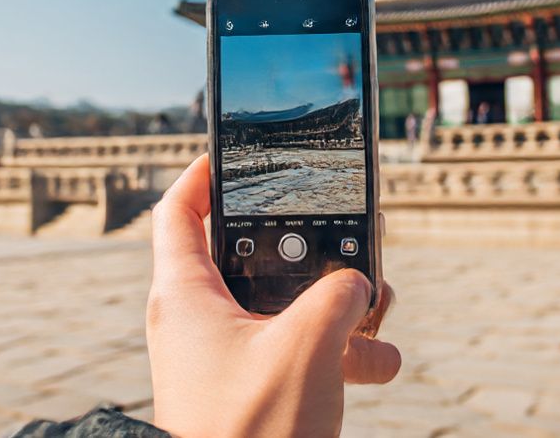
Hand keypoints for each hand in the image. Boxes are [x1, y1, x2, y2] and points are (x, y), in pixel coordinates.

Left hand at [146, 154, 400, 437]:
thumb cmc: (250, 431)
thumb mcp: (308, 345)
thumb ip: (338, 294)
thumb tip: (357, 283)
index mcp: (186, 295)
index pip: (178, 210)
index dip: (205, 172)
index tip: (238, 150)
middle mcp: (199, 320)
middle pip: (253, 253)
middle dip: (311, 244)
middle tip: (352, 231)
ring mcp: (225, 357)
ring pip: (285, 303)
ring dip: (338, 302)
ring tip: (381, 306)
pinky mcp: (250, 390)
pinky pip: (297, 350)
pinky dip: (338, 350)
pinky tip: (380, 362)